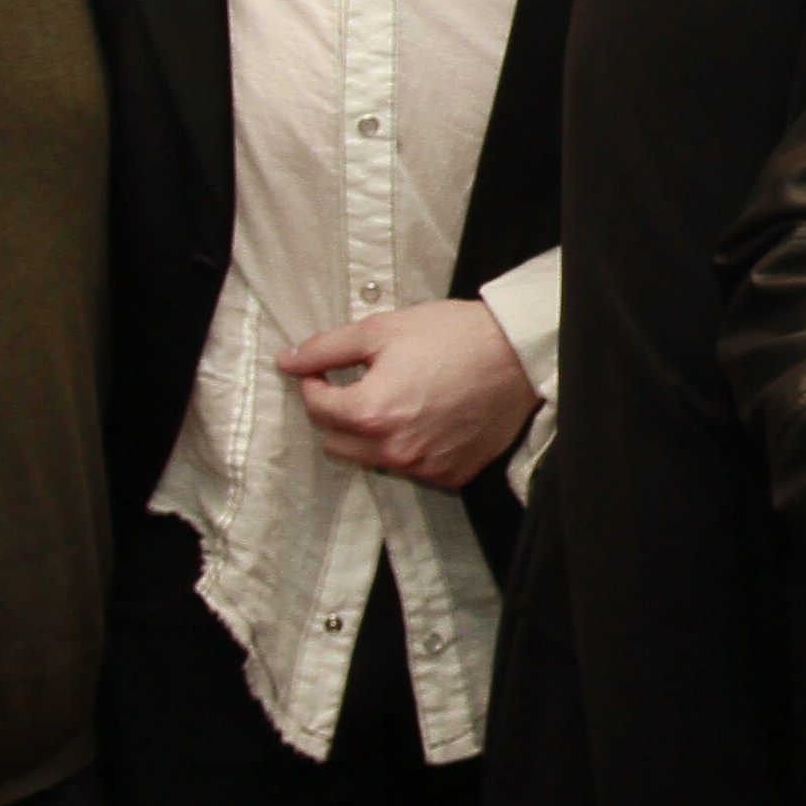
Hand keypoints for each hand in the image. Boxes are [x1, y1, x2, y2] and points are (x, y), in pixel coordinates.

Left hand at [279, 299, 537, 488]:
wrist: (517, 355)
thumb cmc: (453, 336)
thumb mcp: (382, 330)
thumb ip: (327, 348)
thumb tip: (288, 362)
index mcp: (369, 412)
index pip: (316, 408)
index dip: (316, 382)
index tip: (328, 370)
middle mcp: (393, 449)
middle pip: (336, 442)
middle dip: (340, 414)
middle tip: (365, 384)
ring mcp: (423, 467)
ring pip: (372, 459)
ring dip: (373, 435)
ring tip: (403, 400)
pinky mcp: (450, 475)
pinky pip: (412, 467)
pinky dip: (410, 447)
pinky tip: (429, 418)